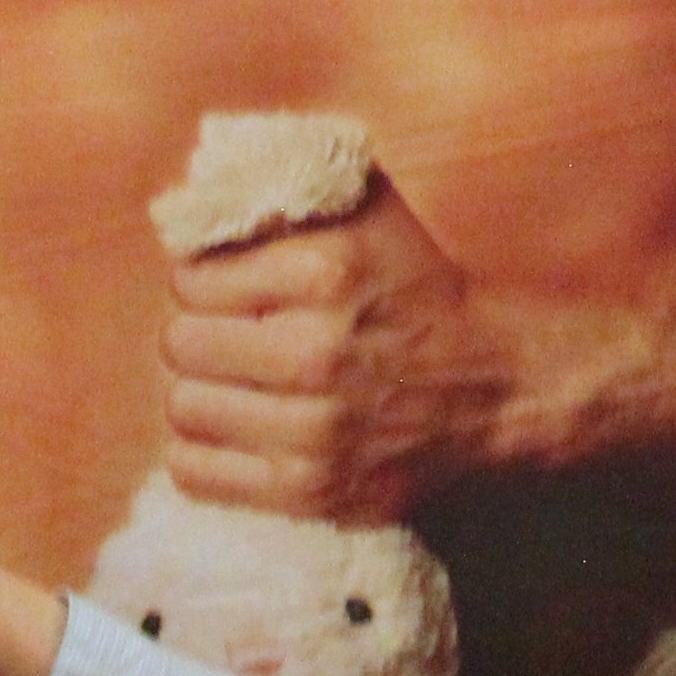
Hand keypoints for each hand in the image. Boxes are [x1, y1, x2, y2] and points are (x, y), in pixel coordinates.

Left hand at [158, 176, 543, 522]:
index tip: (234, 292)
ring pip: (184, 409)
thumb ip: (290, 184)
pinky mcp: (312, 491)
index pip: (190, 279)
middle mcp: (318, 353)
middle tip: (235, 341)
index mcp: (326, 272)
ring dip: (204, 396)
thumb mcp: (370, 215)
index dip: (205, 282)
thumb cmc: (418, 294)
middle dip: (202, 338)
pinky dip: (203, 454)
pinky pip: (195, 474)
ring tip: (240, 388)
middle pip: (180, 345)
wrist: (495, 388)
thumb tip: (198, 191)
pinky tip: (237, 433)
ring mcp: (316, 431)